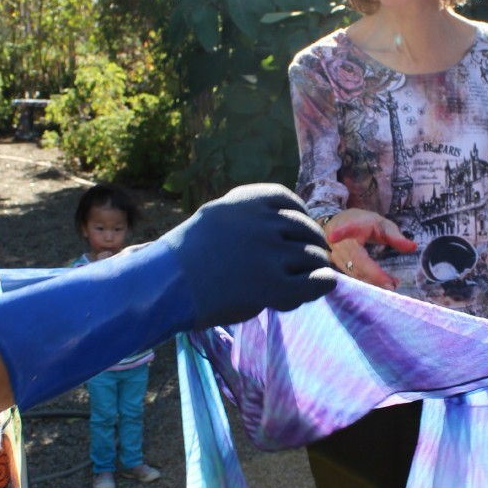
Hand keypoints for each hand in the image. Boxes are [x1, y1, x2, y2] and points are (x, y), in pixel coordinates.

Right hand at [165, 183, 336, 327]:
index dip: (302, 216)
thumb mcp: (216, 219)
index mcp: (245, 201)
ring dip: (315, 266)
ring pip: (312, 256)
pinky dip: (323, 283)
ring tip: (309, 277)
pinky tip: (324, 285)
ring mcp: (268, 253)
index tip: (303, 230)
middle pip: (305, 229)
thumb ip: (248, 218)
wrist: (164, 286)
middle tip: (314, 258)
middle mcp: (261, 222)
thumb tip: (287, 225)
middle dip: (312, 244)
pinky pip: (313, 282)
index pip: (288, 201)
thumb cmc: (185, 258)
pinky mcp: (272, 285)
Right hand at [323, 208, 416, 290]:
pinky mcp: (337, 266)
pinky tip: (383, 283)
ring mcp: (335, 256)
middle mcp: (338, 242)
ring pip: (354, 272)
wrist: (336, 226)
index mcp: (349, 226)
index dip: (339, 233)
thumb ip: (395, 236)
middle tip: (393, 284)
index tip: (332, 236)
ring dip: (373, 281)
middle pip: (355, 261)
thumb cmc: (361, 223)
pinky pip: (353, 276)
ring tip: (393, 284)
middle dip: (374, 274)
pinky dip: (368, 281)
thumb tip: (413, 248)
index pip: (345, 230)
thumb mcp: (380, 224)